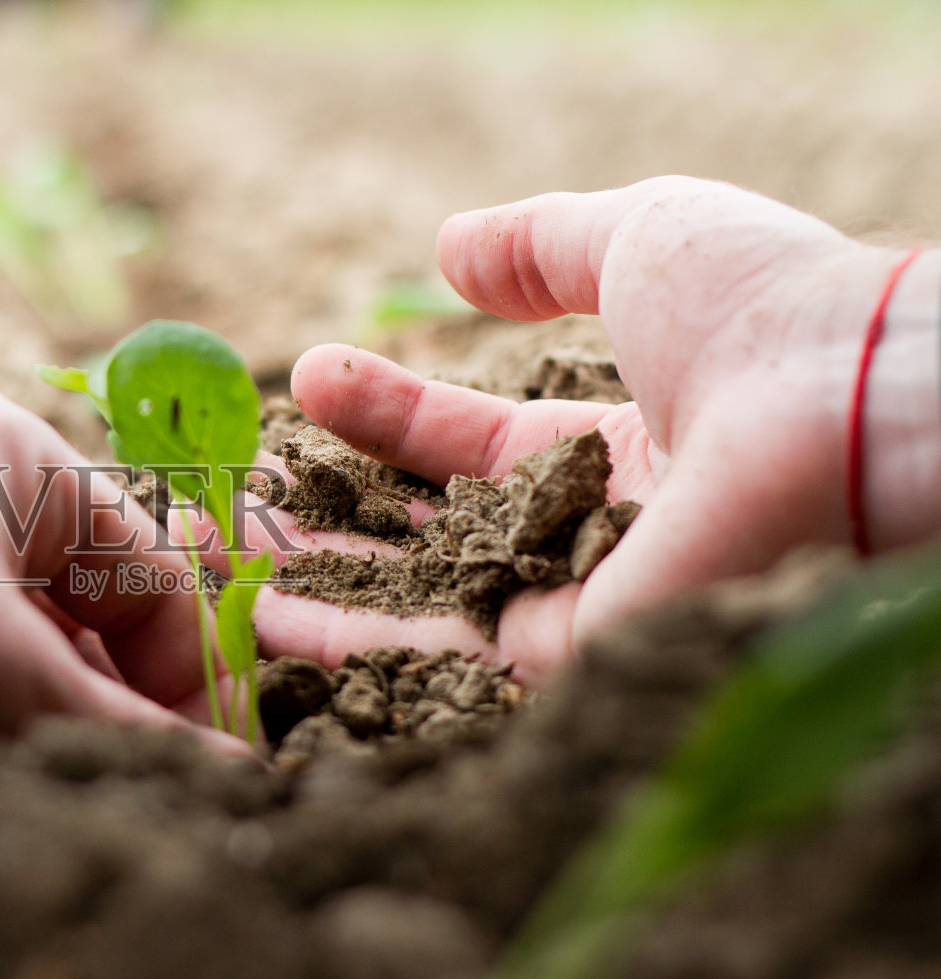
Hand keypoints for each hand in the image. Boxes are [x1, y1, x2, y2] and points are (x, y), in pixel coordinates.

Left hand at [0, 379, 249, 753]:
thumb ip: (116, 730)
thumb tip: (232, 787)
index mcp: (22, 466)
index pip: (150, 577)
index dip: (182, 677)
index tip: (181, 769)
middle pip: (73, 610)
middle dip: (91, 703)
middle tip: (95, 788)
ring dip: (14, 712)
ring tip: (0, 776)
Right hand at [235, 177, 939, 679]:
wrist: (840, 402)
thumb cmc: (755, 307)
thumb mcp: (633, 238)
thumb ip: (537, 245)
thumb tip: (447, 249)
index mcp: (626, 446)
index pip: (480, 443)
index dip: (392, 414)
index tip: (310, 379)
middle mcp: (601, 537)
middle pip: (440, 533)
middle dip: (337, 511)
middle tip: (242, 485)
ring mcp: (588, 602)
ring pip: (427, 603)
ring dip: (319, 579)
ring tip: (221, 549)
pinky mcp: (578, 657)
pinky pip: (441, 652)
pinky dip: (347, 636)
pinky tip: (261, 612)